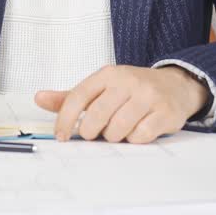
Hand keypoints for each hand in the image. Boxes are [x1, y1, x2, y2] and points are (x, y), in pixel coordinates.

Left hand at [34, 66, 209, 143]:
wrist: (176, 85)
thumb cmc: (132, 90)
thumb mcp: (102, 87)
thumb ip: (71, 97)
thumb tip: (39, 98)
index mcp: (109, 74)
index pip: (79, 96)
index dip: (65, 119)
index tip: (60, 136)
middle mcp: (128, 81)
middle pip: (97, 116)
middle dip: (91, 132)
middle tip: (95, 133)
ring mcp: (148, 96)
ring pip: (118, 129)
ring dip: (114, 136)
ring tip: (119, 130)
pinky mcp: (165, 113)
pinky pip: (140, 136)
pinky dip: (134, 140)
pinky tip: (137, 131)